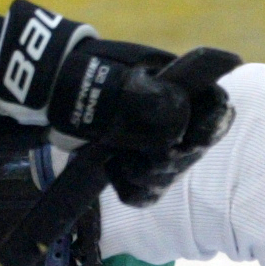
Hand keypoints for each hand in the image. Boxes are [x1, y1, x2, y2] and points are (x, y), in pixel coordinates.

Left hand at [0, 0, 235, 205]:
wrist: (48, 90)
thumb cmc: (86, 74)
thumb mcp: (114, 81)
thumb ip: (144, 100)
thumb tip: (174, 121)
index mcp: (183, 86)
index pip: (216, 108)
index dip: (208, 125)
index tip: (189, 136)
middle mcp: (177, 117)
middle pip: (194, 148)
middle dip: (168, 156)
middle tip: (141, 152)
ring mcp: (158, 144)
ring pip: (169, 173)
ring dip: (146, 172)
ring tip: (121, 160)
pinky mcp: (137, 167)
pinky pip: (146, 191)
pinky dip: (130, 187)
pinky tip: (115, 172)